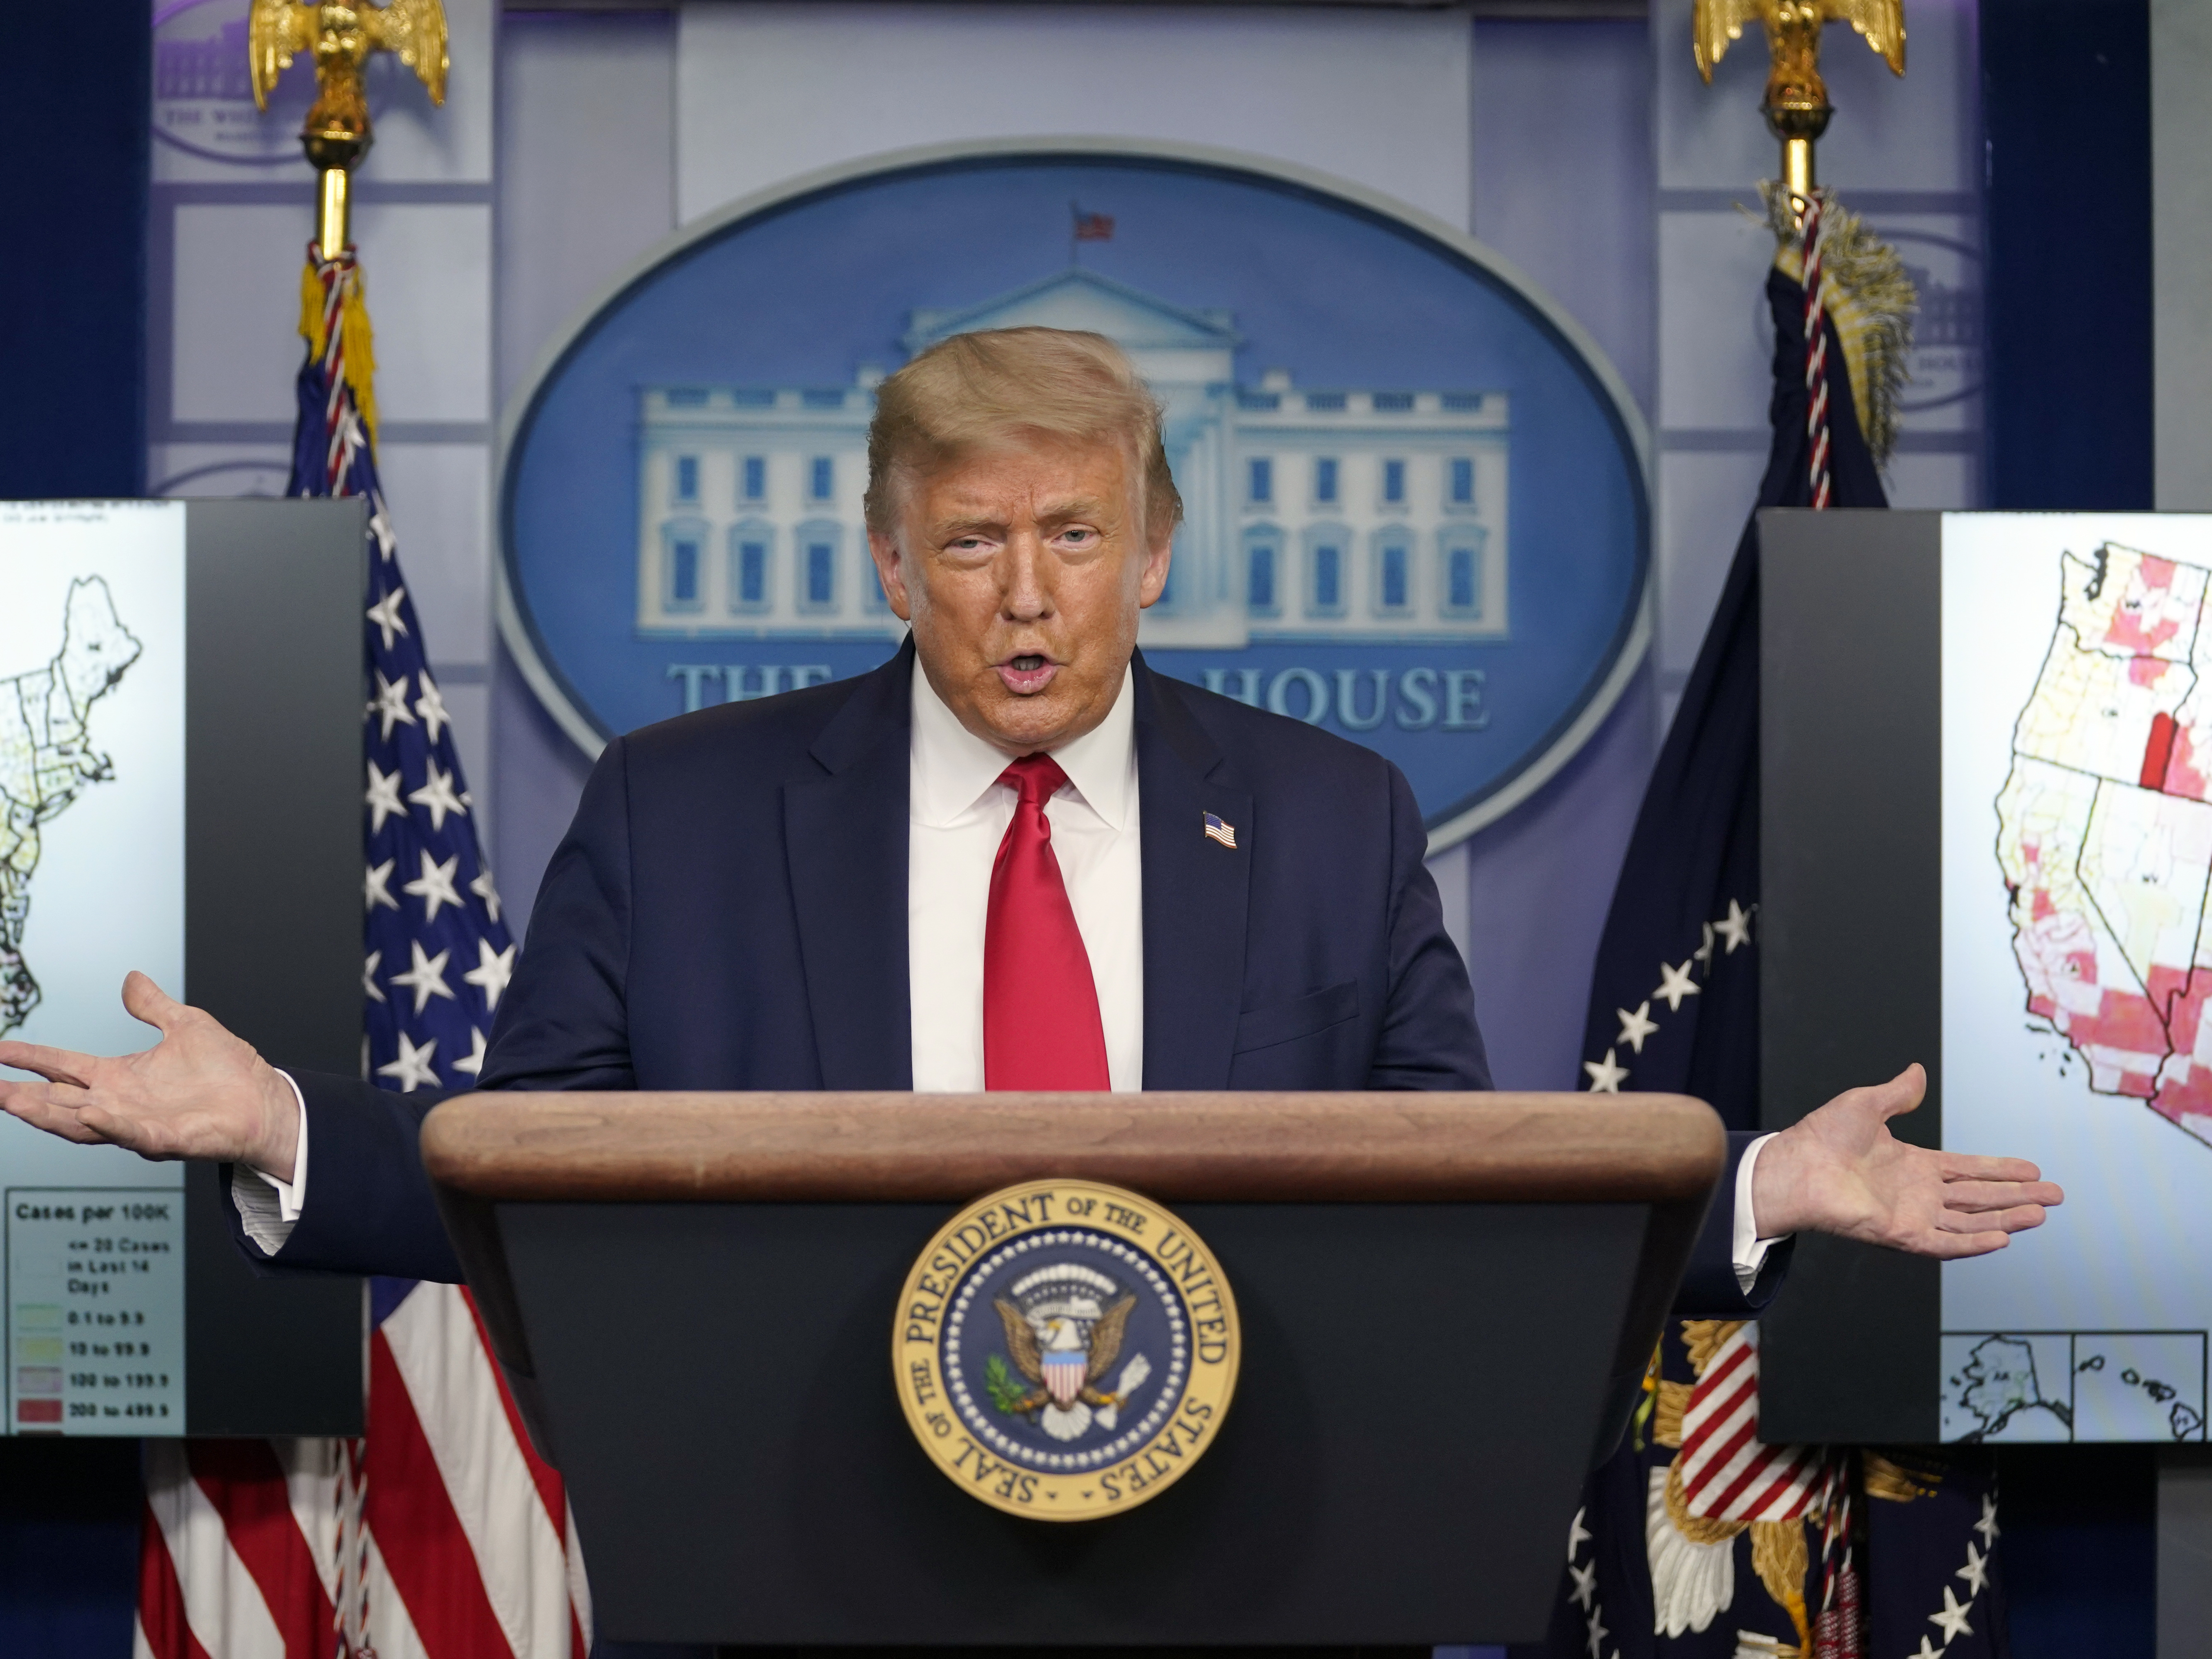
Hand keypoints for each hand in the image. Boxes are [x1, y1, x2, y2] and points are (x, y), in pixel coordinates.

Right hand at [0, 971, 298, 1181]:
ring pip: (80, 1123)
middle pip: (57, 1101)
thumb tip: (130, 979)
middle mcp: (119, 1103)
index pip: (62, 1067)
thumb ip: (152, 1006)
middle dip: (19, 1096)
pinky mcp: (166, 1139)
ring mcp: (138, 1123)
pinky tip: (89, 1112)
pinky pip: (131, 1133)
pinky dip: (109, 1124)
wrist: (265, 1100)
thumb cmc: (228, 1070)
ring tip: (12, 1101)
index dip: (29, 1058)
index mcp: (119, 1077)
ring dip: (47, 1114)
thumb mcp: (185, 1025)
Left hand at [1751, 1062, 2062, 1257]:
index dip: (2001, 1170)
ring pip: (1969, 1221)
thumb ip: (1897, 1093)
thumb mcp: (1866, 1104)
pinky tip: (2002, 1237)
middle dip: (2017, 1196)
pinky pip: (1943, 1242)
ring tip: (2040, 1214)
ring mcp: (1911, 1215)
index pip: (1968, 1169)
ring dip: (2005, 1218)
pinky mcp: (1899, 1234)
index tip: (2034, 1170)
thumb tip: (1917, 1072)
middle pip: (1979, 1197)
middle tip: (2056, 1196)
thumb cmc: (1821, 1136)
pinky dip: (1972, 1242)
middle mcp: (1917, 1193)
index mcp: (1913, 1164)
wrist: (1793, 1165)